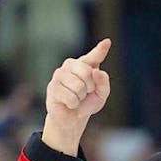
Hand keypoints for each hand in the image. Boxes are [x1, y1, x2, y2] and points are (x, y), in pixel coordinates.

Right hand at [43, 38, 111, 154]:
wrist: (72, 118)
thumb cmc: (87, 103)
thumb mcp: (101, 94)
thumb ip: (103, 82)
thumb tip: (96, 72)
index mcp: (84, 64)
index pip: (94, 56)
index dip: (100, 50)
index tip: (107, 42)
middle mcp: (71, 65)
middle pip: (86, 72)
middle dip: (90, 88)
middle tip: (84, 94)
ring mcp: (59, 74)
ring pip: (78, 87)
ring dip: (81, 98)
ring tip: (76, 98)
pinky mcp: (53, 87)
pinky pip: (71, 97)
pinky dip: (73, 104)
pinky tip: (69, 103)